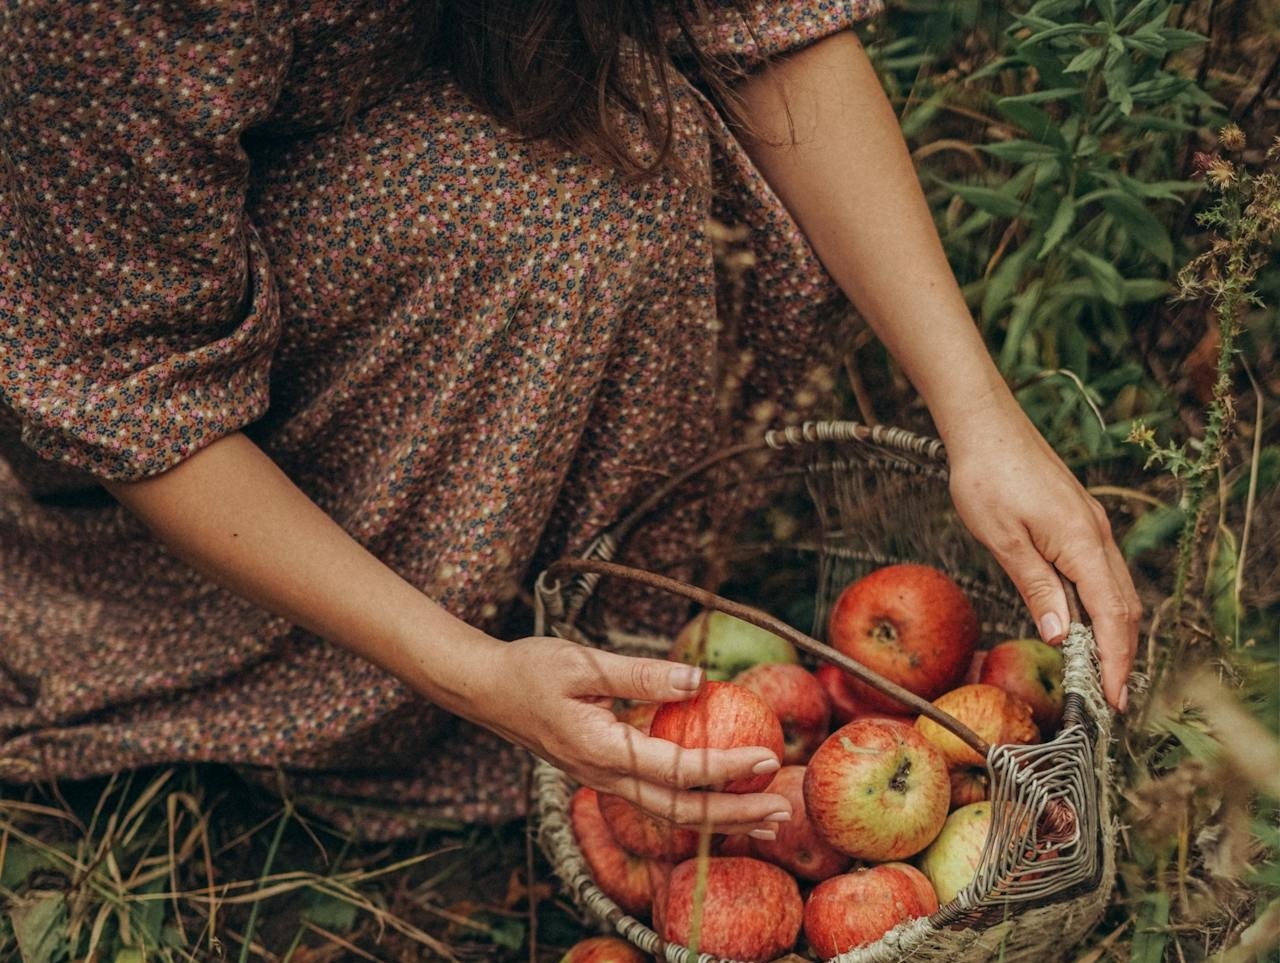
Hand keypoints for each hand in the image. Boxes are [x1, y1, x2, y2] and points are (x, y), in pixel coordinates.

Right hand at [478, 636, 790, 834]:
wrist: (486, 691)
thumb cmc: (531, 669)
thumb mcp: (584, 663)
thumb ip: (641, 674)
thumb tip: (699, 680)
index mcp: (601, 751)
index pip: (677, 770)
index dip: (725, 768)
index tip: (767, 758)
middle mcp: (604, 776)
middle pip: (679, 812)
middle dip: (735, 815)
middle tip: (784, 811)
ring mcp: (603, 780)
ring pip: (669, 813)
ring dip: (720, 819)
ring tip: (767, 817)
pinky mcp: (604, 773)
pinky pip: (656, 799)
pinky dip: (695, 805)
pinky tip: (721, 797)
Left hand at [945, 410, 1140, 711]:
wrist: (984, 425)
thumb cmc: (985, 477)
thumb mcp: (1003, 538)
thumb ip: (1035, 586)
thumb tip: (1061, 634)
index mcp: (1081, 543)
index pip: (1112, 616)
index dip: (1117, 661)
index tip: (1114, 700)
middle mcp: (1096, 535)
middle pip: (1124, 607)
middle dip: (1122, 655)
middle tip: (1110, 698)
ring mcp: (1090, 526)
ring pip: (1116, 589)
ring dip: (1113, 632)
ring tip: (1101, 672)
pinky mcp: (1078, 519)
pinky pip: (1100, 572)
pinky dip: (1101, 605)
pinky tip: (1083, 623)